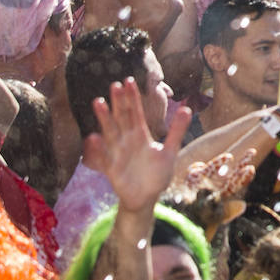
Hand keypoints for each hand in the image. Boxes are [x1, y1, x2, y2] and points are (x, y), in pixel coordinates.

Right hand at [88, 77, 192, 213]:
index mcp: (140, 135)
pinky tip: (92, 137)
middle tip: (115, 84)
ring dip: (104, 118)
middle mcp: (127, 141)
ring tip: (98, 102)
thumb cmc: (156, 174)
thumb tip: (187, 108)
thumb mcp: (169, 152)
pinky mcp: (112, 169)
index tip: (129, 81)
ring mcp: (118, 153)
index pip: (135, 113)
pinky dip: (98, 149)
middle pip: (122, 118)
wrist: (146, 198)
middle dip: (119, 102)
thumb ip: (176, 131)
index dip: (132, 98)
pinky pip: (104, 157)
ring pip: (110, 132)